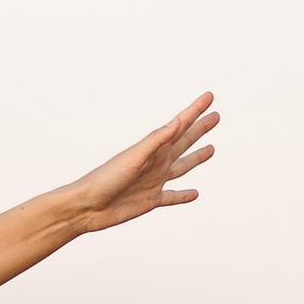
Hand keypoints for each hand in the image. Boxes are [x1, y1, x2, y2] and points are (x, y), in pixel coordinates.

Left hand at [73, 93, 217, 231]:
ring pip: (182, 167)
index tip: (209, 97)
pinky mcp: (150, 200)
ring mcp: (154, 181)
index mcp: (153, 149)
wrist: (87, 207)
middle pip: (184, 142)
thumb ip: (155, 140)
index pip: (180, 125)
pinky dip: (184, 196)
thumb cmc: (104, 179)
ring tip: (211, 149)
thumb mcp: (133, 157)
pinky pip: (172, 197)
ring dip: (196, 158)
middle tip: (215, 116)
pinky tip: (194, 194)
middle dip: (200, 129)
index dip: (195, 110)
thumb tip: (177, 122)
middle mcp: (156, 162)